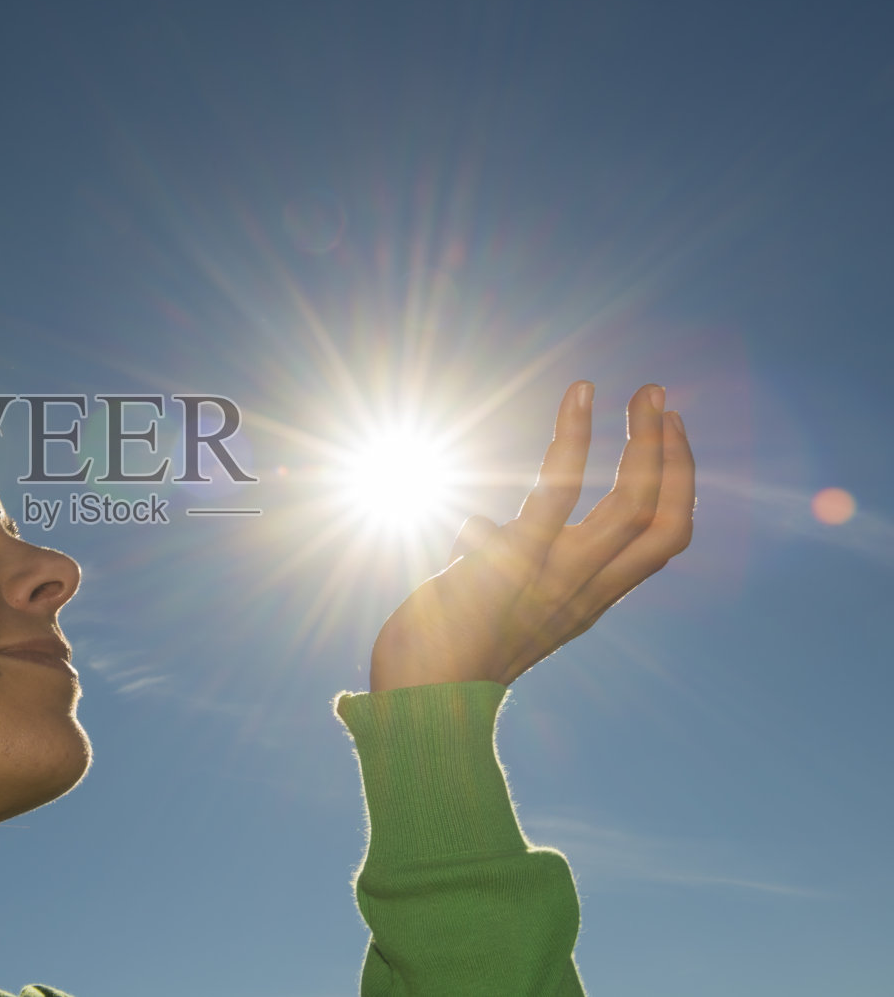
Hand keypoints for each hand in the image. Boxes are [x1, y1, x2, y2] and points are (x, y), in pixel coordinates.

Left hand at [369, 382, 694, 690]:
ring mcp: (554, 576)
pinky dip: (574, 436)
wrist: (417, 702)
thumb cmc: (440, 652)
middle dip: (674, 455)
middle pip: (664, 519)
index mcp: (585, 598)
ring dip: (645, 441)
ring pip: (633, 504)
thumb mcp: (482, 599)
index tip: (667, 438)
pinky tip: (581, 394)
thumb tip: (476, 526)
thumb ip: (491, 560)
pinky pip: (559, 491)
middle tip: (661, 398)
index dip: (676, 489)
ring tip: (647, 392)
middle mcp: (584, 589)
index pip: (659, 542)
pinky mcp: (514, 561)